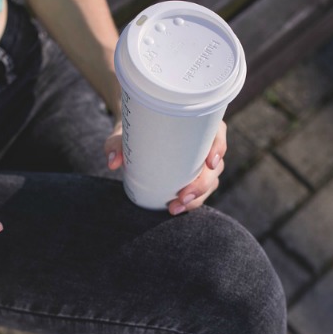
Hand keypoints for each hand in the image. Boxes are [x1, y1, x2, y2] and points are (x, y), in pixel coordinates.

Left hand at [103, 120, 227, 215]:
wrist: (132, 141)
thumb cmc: (132, 133)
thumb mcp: (123, 136)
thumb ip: (116, 144)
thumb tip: (114, 162)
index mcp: (195, 125)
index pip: (217, 132)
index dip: (219, 147)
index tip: (210, 163)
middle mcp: (203, 144)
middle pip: (215, 165)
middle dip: (203, 184)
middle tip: (183, 197)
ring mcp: (201, 163)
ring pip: (211, 181)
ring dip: (198, 197)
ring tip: (176, 207)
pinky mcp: (195, 178)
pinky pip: (201, 191)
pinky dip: (192, 202)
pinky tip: (176, 208)